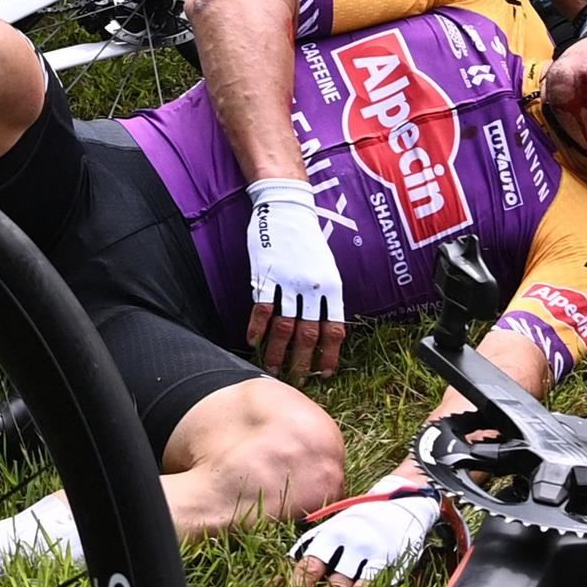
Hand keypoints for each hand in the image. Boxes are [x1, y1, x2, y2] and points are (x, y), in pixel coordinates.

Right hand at [244, 178, 348, 378]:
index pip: (334, 329)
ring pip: (283, 327)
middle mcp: (312, 287)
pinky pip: (261, 308)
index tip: (326, 373)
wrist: (288, 207)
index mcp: (331, 285)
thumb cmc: (307, 238)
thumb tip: (325, 325)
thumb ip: (325, 295)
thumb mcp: (327, 266)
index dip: (330, 354)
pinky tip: (252, 342)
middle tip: (298, 379)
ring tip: (273, 368)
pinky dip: (257, 328)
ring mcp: (288, 282)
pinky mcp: (266, 275)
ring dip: (277, 351)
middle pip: (309, 334)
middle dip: (303, 361)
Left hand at [288, 487, 440, 586]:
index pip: (302, 562)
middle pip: (314, 572)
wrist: (402, 503)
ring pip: (339, 585)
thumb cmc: (365, 520)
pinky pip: (366, 586)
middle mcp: (340, 539)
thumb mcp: (338, 526)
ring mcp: (361, 548)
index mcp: (327, 533)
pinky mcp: (383, 557)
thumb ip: (317, 544)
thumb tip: (289, 568)